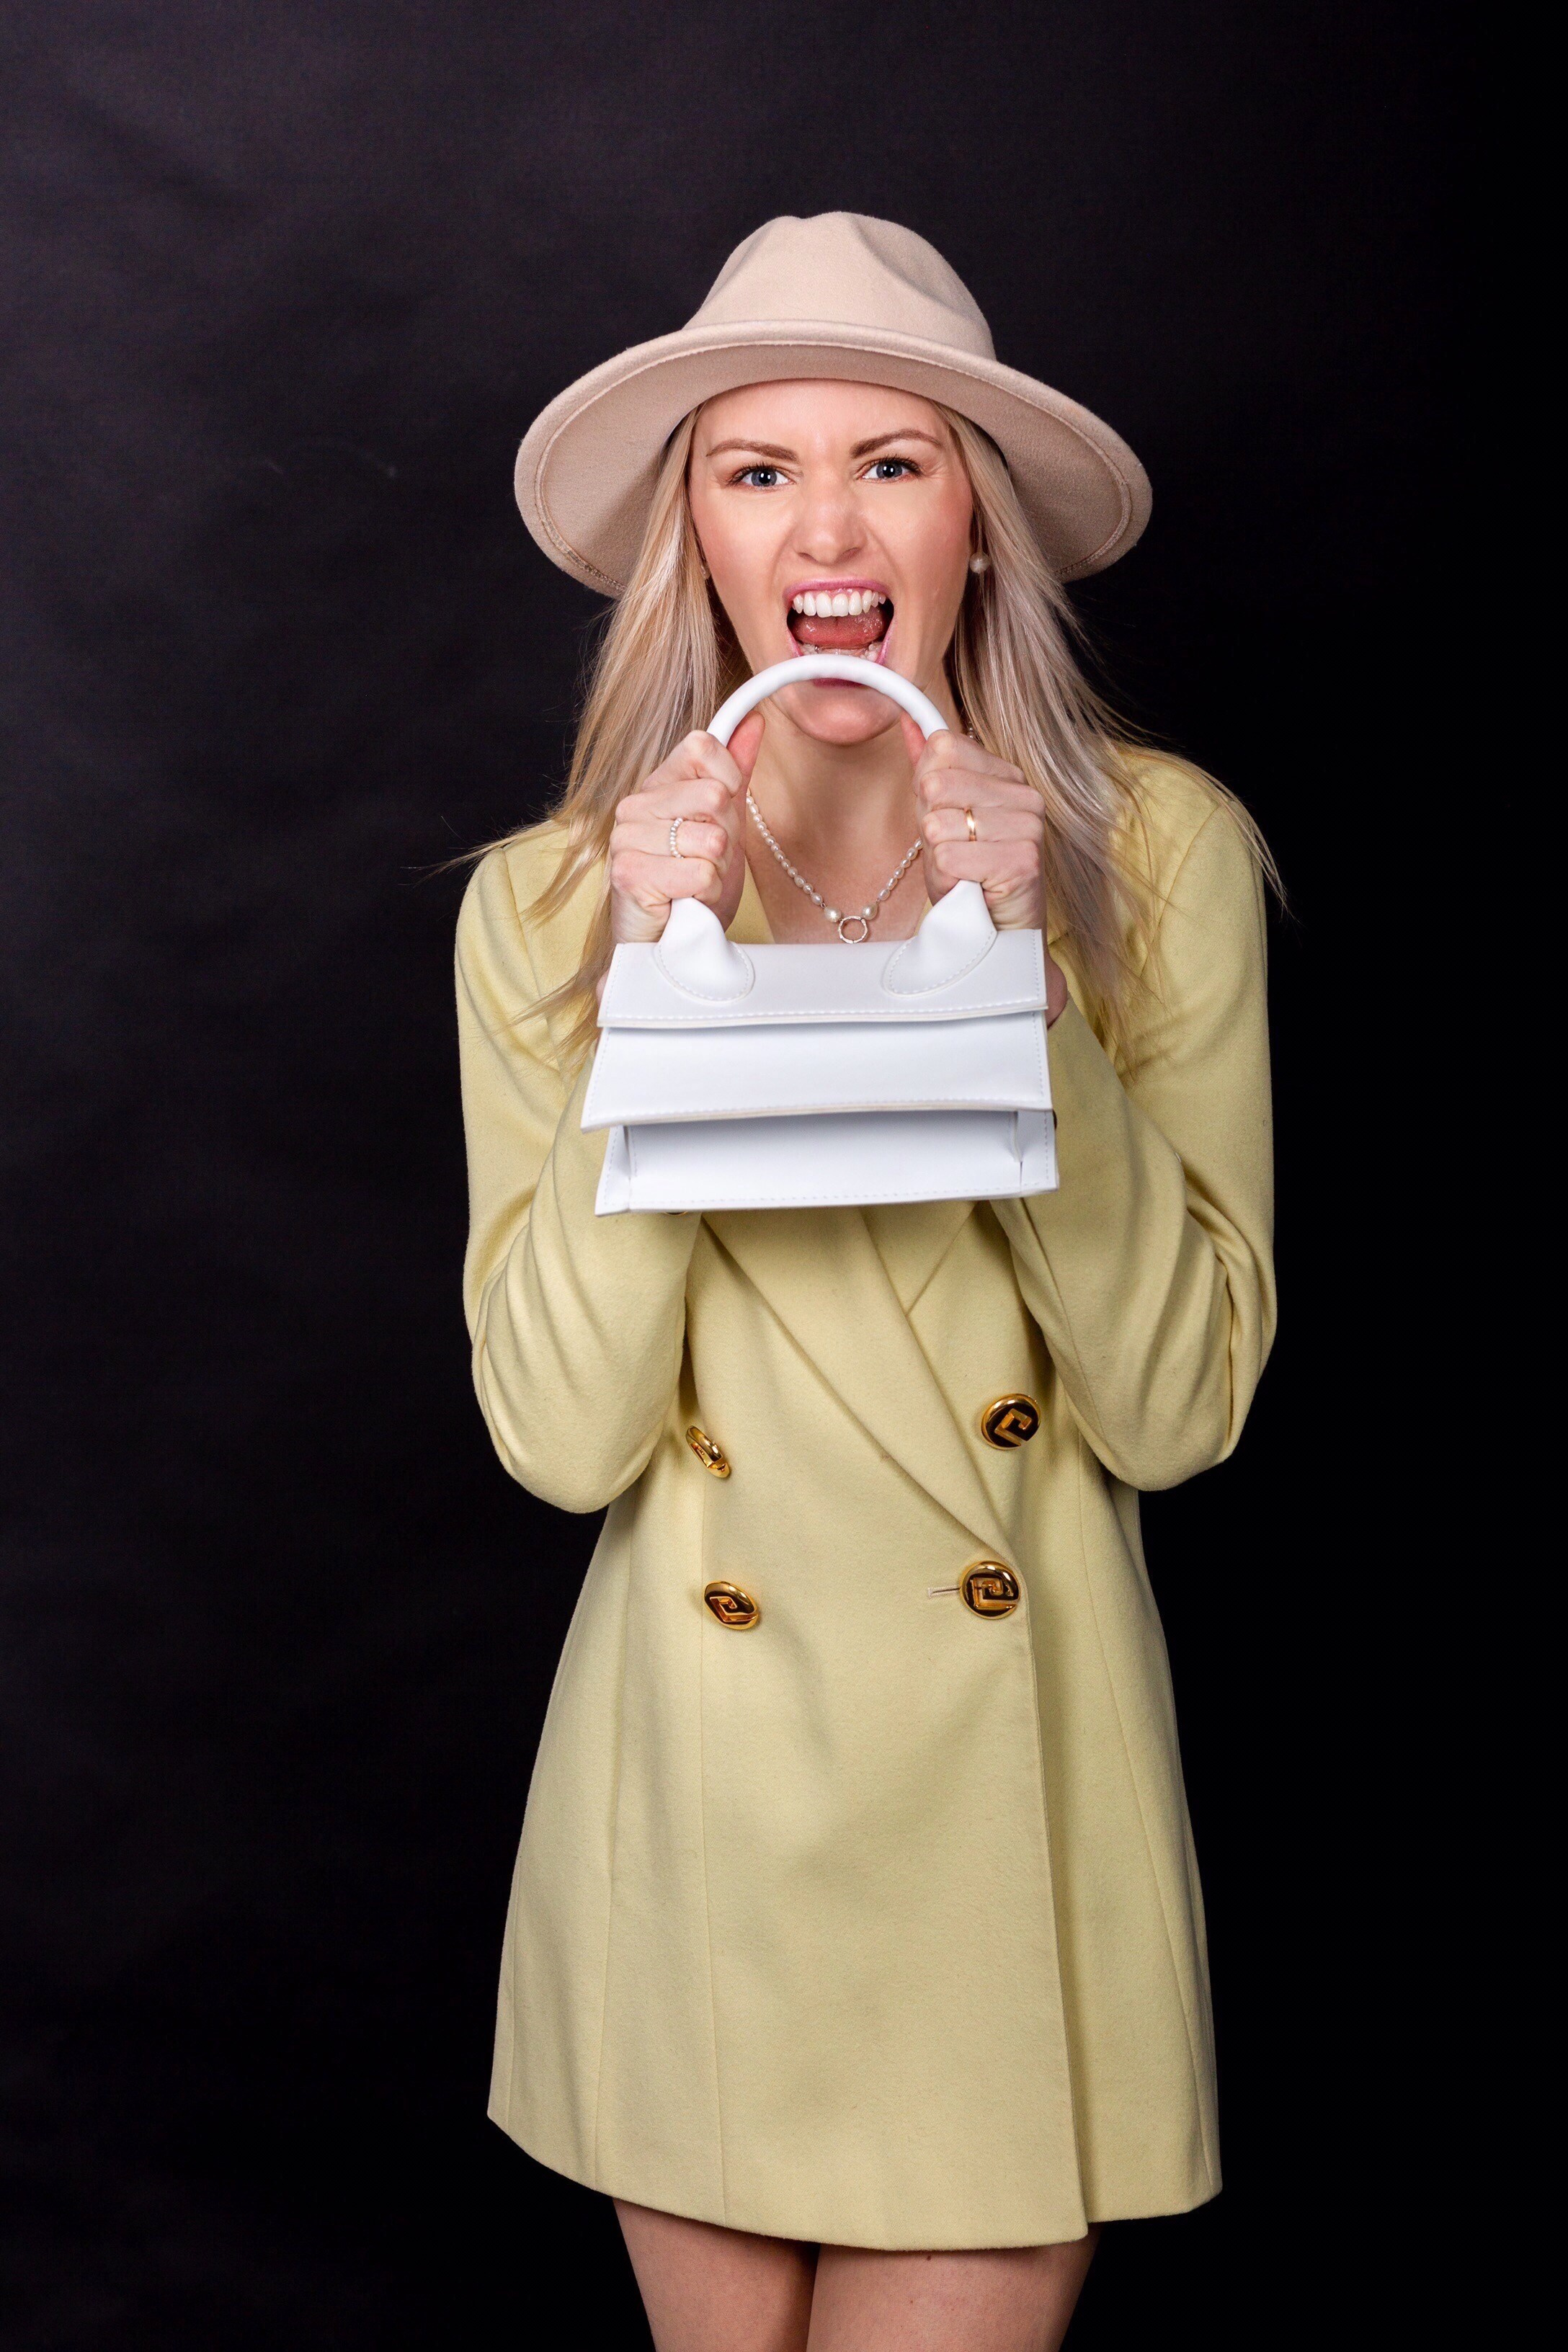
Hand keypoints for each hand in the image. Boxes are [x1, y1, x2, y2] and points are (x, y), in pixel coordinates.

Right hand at [606, 712, 764, 947]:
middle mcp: (634, 806)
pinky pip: (700, 872)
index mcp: (656, 786)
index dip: (730, 781)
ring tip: (695, 883)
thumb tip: (754, 722)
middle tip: (708, 860)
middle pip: (713, 794)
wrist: (669, 942)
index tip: (723, 815)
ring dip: (716, 870)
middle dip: (725, 836)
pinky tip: (687, 899)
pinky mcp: (629, 874)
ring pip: (710, 839)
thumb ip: (735, 772)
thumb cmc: (691, 885)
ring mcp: (627, 839)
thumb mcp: (724, 823)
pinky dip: (705, 892)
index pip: (703, 747)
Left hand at [898, 719, 1068, 1021]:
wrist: (996, 938)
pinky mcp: (1022, 861)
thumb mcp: (942, 816)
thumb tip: (906, 718)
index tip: (946, 822)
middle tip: (955, 853)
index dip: (927, 791)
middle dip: (931, 826)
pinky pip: (949, 857)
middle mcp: (1026, 795)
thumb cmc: (970, 878)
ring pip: (939, 824)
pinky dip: (947, 880)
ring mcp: (1028, 827)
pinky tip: (969, 889)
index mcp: (1009, 776)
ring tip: (963, 874)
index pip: (942, 747)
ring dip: (938, 858)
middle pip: (936, 784)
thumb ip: (928, 767)